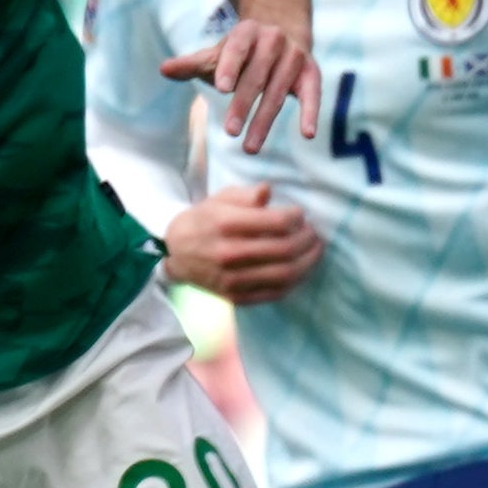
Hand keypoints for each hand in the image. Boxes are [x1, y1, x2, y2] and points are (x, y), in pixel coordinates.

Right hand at [162, 181, 323, 306]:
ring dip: (308, 262)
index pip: (276, 222)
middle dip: (307, 239)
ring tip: (314, 250)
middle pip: (285, 249)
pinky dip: (294, 281)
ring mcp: (233, 279)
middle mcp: (229, 253)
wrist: (173, 254)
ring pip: (285, 274)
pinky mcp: (236, 296)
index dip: (296, 218)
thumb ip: (246, 195)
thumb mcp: (219, 199)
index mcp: (225, 224)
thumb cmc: (202, 220)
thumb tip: (268, 191)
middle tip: (313, 232)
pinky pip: (275, 292)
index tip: (300, 214)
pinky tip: (300, 269)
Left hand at [164, 14, 322, 157]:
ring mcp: (295, 55)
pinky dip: (311, 113)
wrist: (280, 34)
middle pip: (257, 75)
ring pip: (279, 90)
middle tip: (230, 132)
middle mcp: (273, 40)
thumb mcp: (216, 55)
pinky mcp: (311, 72)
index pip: (237, 48)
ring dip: (265, 120)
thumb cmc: (240, 52)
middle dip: (243, 105)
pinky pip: (312, 94)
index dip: (230, 66)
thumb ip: (193, 64)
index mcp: (247, 31)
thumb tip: (163, 69)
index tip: (220, 88)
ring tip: (250, 148)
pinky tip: (307, 135)